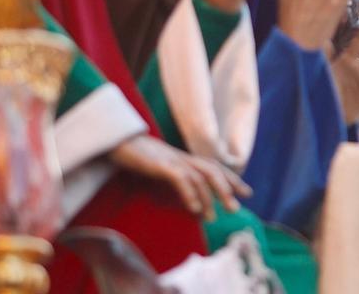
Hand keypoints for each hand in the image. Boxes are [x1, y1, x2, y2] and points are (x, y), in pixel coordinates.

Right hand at [109, 135, 250, 219]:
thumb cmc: (133, 158)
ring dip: (209, 197)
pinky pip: (179, 178)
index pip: (213, 167)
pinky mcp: (159, 163)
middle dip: (227, 188)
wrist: (112, 141)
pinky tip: (194, 209)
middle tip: (236, 208)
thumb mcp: (156, 172)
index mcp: (182, 158)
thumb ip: (173, 185)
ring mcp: (171, 158)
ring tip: (213, 217)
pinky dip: (189, 193)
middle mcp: (181, 157)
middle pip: (212, 170)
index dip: (231, 178)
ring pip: (199, 175)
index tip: (246, 192)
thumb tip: (192, 205)